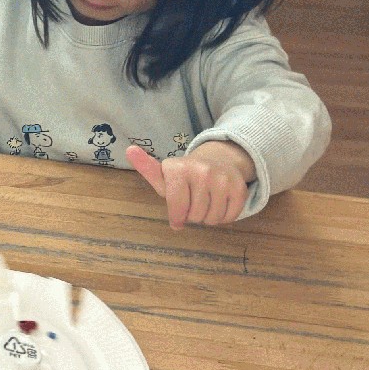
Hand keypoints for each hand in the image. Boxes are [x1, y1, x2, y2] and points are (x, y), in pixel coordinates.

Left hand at [127, 141, 253, 228]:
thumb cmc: (183, 176)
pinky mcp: (239, 188)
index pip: (177, 207)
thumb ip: (146, 168)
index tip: (175, 218)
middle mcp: (201, 171)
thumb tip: (129, 150)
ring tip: (205, 202)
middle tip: (193, 203)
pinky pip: (229, 217)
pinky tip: (218, 202)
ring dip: (207, 218)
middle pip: (194, 216)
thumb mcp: (163, 174)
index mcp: (178, 168)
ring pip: (212, 219)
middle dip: (192, 216)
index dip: (176, 217)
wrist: (219, 160)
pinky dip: (223, 217)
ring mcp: (222, 178)